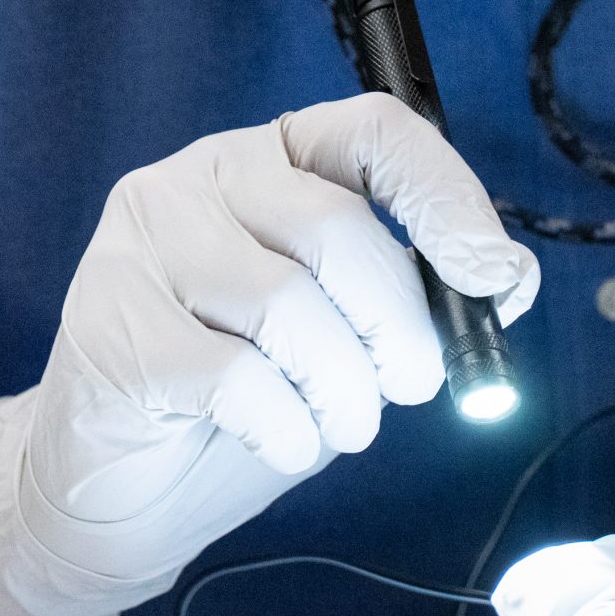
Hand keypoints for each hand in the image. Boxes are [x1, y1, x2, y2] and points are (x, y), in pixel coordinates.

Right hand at [0, 93, 537, 615]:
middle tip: (408, 389)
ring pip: (286, 304)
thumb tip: (505, 280)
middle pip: (336, 228)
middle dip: (399, 327)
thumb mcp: (345, 336)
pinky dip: (283, 427)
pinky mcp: (109, 322)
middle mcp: (198, 180)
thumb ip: (410, 296)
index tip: (490, 277)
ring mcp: (141, 244)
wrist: (116, 484)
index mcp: (269, 161)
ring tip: (337, 427)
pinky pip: (234, 376)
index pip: (373, 131)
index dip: (446, 196)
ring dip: (342, 392)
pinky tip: (276, 441)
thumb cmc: (239, 397)